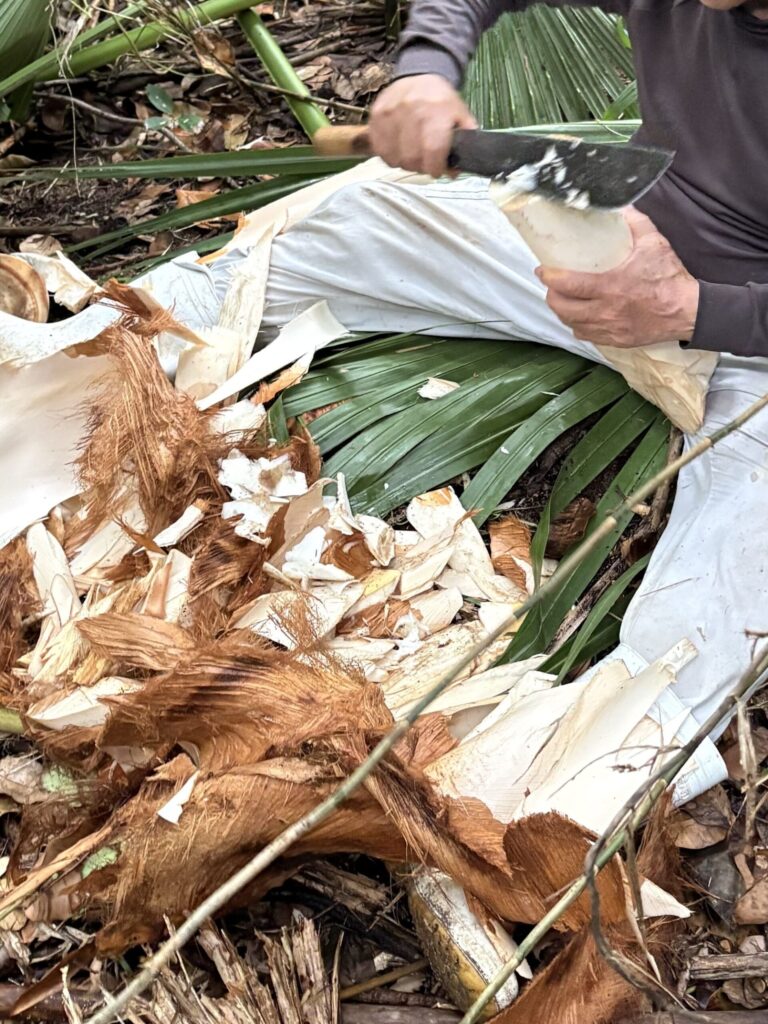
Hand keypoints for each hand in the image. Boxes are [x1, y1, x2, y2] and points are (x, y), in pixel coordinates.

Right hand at [369, 74, 476, 177]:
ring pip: (395, 158)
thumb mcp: (460, 115)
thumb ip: (463, 143)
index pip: (432, 150)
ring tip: (412, 154)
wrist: (418, 75)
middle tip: (425, 162)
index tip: (437, 170)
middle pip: (412, 158)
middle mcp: (410, 110)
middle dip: (420, 167)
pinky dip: (390, 155)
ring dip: (404, 162)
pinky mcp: (375, 117)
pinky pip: (380, 150)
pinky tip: (399, 148)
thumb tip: (454, 172)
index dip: (435, 168)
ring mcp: (390, 113)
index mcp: (435, 111)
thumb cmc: (440, 100)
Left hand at [536, 208, 699, 347]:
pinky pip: (586, 336)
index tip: (542, 270)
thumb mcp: (653, 242)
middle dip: (551, 296)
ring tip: (562, 299)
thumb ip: (635, 222)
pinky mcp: (615, 340)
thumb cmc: (669, 277)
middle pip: (562, 308)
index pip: (567, 284)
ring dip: (562, 312)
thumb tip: (620, 205)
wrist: (686, 311)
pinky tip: (580, 317)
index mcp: (610, 285)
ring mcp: (608, 328)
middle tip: (551, 285)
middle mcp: (604, 310)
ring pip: (571, 324)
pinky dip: (578, 326)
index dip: (549, 278)